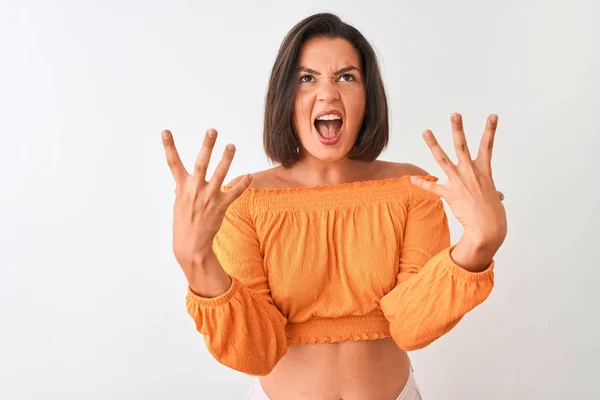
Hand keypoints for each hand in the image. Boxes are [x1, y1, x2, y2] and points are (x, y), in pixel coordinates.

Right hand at [161, 128, 252, 277]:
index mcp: (182, 187)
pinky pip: (234, 193)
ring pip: (220, 174)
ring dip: (227, 159)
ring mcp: (208, 198)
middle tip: (212, 131)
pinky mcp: (220, 206)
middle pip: (201, 163)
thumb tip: (186, 181)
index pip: (173, 163)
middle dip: (207, 146)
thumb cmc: (184, 222)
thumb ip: (184, 188)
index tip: (165, 131)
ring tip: (232, 145)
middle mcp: (194, 190)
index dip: (168, 146)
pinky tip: (249, 176)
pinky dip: (242, 184)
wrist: (190, 244)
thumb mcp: (179, 203)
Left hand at [410, 113, 506, 248]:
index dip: (491, 129)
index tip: (492, 115)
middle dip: (458, 129)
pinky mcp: (449, 194)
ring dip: (433, 144)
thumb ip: (493, 191)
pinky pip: (432, 188)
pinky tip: (412, 178)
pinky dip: (422, 184)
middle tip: (454, 114)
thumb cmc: (494, 213)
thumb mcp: (495, 197)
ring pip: (443, 159)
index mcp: (484, 170)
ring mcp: (459, 181)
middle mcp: (471, 172)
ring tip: (426, 131)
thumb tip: (499, 194)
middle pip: (462, 146)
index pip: (488, 146)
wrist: (488, 228)